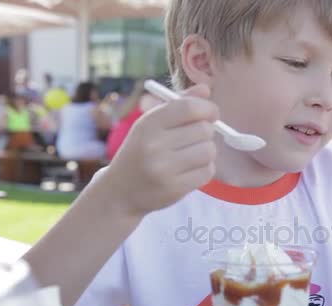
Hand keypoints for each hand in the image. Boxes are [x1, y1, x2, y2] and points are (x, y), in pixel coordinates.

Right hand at [102, 84, 218, 214]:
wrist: (120, 191)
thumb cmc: (140, 151)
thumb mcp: (152, 123)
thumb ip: (179, 104)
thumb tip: (206, 89)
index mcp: (148, 124)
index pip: (189, 108)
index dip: (208, 108)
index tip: (211, 114)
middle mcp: (154, 145)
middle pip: (204, 129)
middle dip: (206, 131)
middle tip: (196, 137)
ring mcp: (164, 169)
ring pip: (209, 151)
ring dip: (206, 151)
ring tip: (192, 154)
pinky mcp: (174, 189)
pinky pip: (208, 172)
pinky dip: (204, 169)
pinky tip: (190, 170)